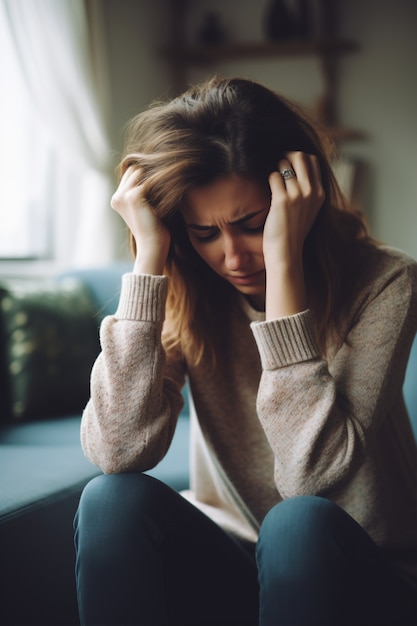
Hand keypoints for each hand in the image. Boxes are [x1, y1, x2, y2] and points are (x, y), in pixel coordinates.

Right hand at [111, 166, 170, 274]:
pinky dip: (160, 181)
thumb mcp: (147, 209)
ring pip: (140, 171)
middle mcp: (117, 197)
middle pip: (134, 169)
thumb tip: (158, 172)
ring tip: (168, 185)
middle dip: (149, 172)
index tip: (162, 178)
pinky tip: (170, 189)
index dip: (145, 174)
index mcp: (117, 200)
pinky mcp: (133, 196)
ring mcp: (123, 196)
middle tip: (167, 178)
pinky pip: (149, 179)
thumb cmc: (155, 230)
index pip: (130, 174)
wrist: (153, 246)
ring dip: (155, 175)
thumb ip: (145, 193)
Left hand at [263, 152, 324, 318]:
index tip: (287, 163)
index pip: (312, 161)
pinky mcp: (283, 200)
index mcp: (319, 193)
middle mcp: (311, 191)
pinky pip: (273, 176)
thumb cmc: (293, 233)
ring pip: (284, 165)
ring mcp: (298, 195)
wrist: (287, 252)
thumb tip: (297, 175)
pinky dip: (268, 180)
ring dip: (275, 169)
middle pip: (300, 156)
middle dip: (286, 156)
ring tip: (271, 182)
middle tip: (276, 164)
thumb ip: (307, 193)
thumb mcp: (308, 211)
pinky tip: (266, 192)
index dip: (298, 158)